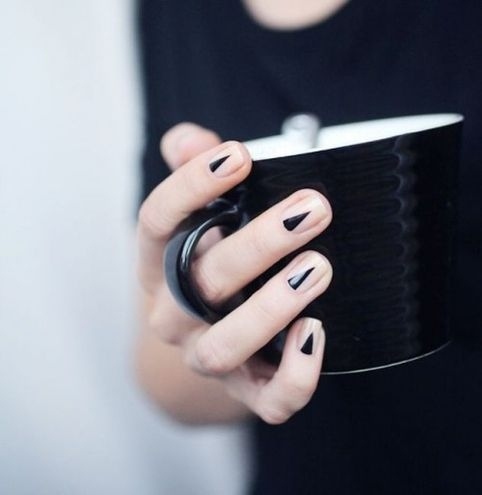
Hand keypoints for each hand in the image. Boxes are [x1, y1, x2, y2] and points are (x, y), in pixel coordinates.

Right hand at [137, 123, 332, 423]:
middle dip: (259, 243)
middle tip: (312, 210)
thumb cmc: (207, 265)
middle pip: (202, 280)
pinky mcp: (244, 390)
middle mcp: (173, 314)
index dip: (191, 186)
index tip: (239, 154)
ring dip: (271, 308)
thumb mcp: (194, 219)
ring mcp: (205, 356)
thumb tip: (191, 139)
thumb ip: (192, 173)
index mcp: (158, 265)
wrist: (204, 338)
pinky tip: (316, 332)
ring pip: (226, 345)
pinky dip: (295, 374)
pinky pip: (267, 400)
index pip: (156, 221)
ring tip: (318, 267)